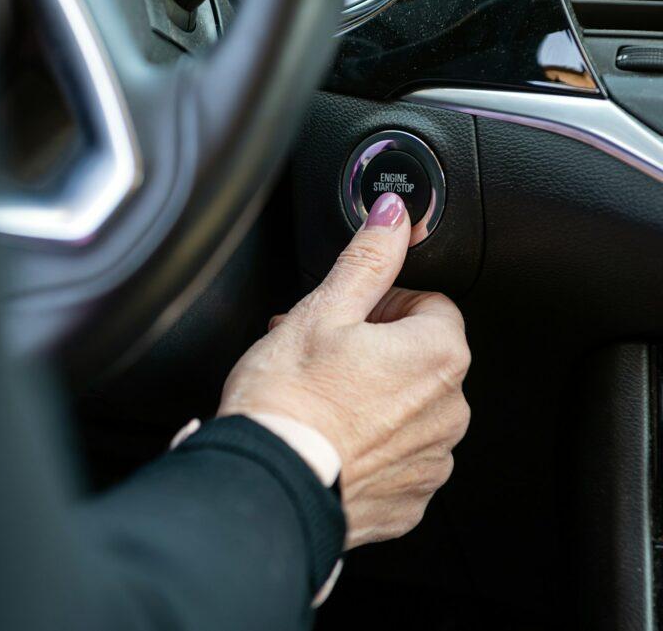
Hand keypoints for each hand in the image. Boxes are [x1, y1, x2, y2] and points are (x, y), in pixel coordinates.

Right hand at [218, 193, 470, 548]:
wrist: (266, 483)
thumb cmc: (288, 399)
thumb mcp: (323, 310)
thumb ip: (368, 258)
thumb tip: (394, 216)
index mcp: (438, 355)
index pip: (429, 304)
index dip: (382, 305)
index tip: (344, 319)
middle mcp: (450, 411)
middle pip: (419, 357)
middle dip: (376, 350)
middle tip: (322, 356)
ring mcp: (431, 461)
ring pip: (408, 408)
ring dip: (374, 398)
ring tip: (319, 400)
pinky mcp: (408, 500)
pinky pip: (397, 458)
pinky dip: (369, 446)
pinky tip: (328, 438)